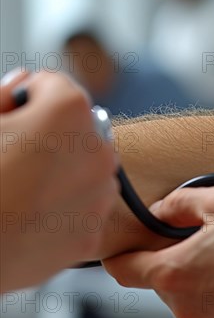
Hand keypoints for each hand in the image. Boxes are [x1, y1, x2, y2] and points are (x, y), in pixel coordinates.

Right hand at [1, 70, 118, 289]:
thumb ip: (4, 94)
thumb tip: (24, 82)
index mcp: (69, 114)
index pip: (58, 86)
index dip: (28, 99)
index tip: (13, 116)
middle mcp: (98, 153)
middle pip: (79, 130)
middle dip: (51, 137)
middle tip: (13, 158)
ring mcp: (99, 198)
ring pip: (86, 171)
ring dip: (62, 174)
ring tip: (19, 191)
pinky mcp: (92, 235)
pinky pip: (83, 211)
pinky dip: (64, 210)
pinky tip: (29, 217)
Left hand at [104, 187, 213, 317]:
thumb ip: (180, 203)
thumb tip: (163, 210)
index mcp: (175, 275)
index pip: (123, 269)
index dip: (120, 255)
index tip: (125, 250)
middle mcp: (188, 309)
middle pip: (166, 282)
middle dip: (181, 261)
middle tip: (213, 240)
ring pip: (195, 299)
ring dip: (207, 280)